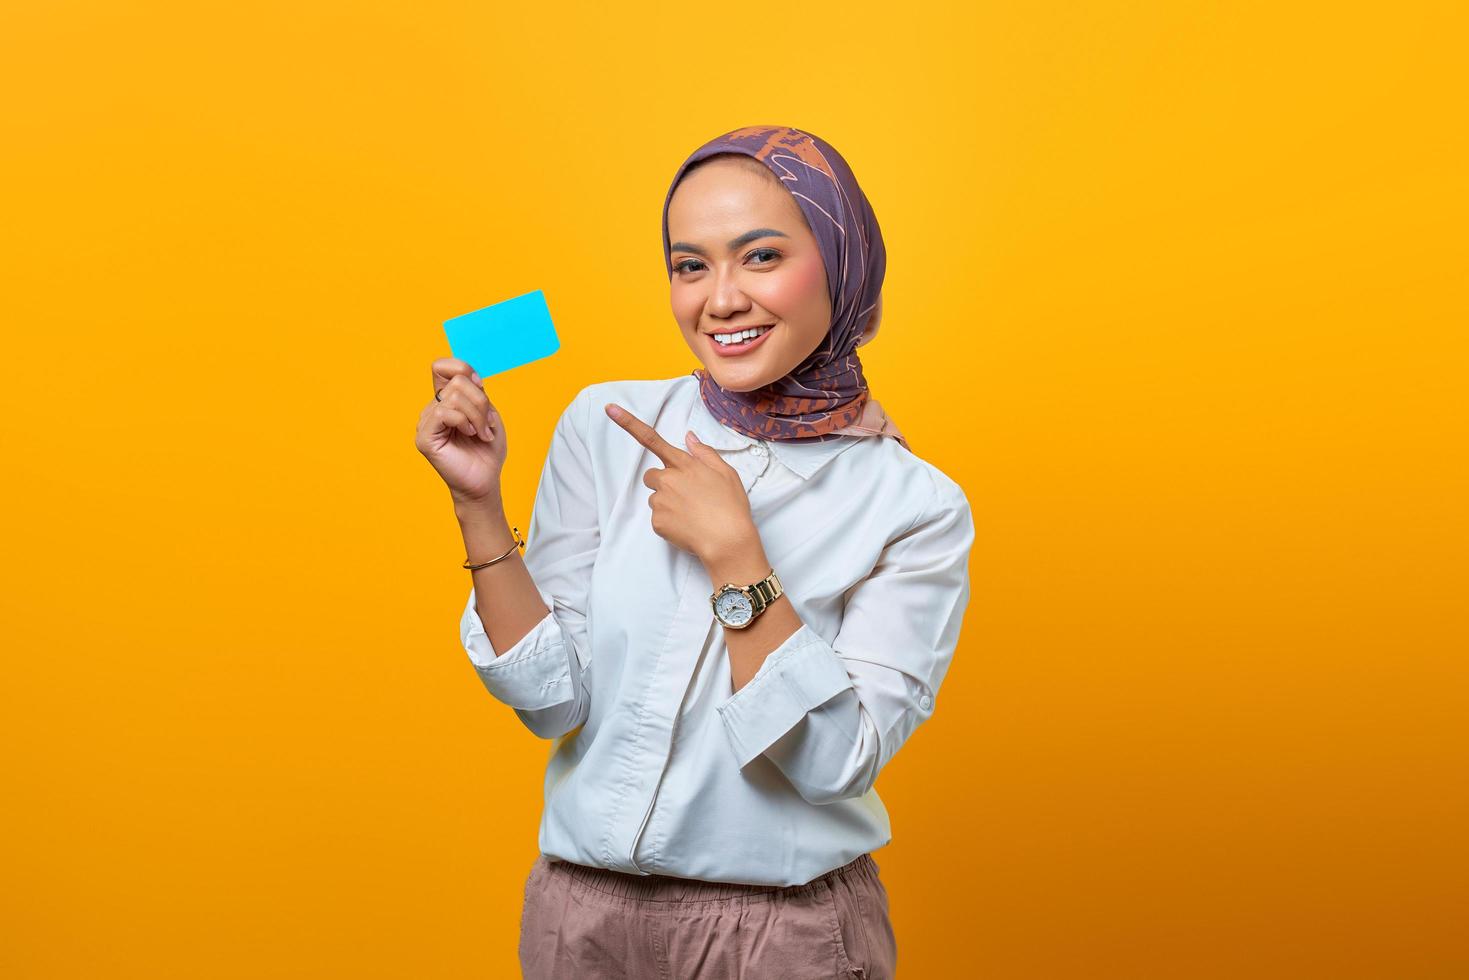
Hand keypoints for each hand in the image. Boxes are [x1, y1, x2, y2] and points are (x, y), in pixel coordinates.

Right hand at [415, 358, 505, 504]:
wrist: (485, 480)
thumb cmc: (487, 450)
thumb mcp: (488, 413)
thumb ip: (476, 391)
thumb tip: (467, 375)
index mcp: (446, 400)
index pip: (442, 367)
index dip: (462, 368)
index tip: (481, 387)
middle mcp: (433, 408)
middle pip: (456, 381)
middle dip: (480, 401)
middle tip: (487, 424)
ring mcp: (426, 423)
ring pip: (453, 397)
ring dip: (477, 415)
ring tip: (482, 433)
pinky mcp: (424, 437)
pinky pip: (444, 413)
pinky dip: (464, 421)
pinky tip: (471, 435)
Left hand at [605, 403, 756, 562]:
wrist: (727, 541)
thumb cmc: (731, 506)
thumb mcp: (726, 473)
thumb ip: (704, 453)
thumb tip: (689, 437)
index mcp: (684, 464)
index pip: (652, 439)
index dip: (628, 423)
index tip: (610, 409)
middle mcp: (668, 479)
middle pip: (652, 475)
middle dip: (663, 483)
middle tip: (686, 496)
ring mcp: (660, 501)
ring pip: (656, 499)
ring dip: (668, 504)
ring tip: (692, 514)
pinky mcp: (657, 522)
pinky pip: (658, 519)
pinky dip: (669, 523)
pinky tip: (688, 527)